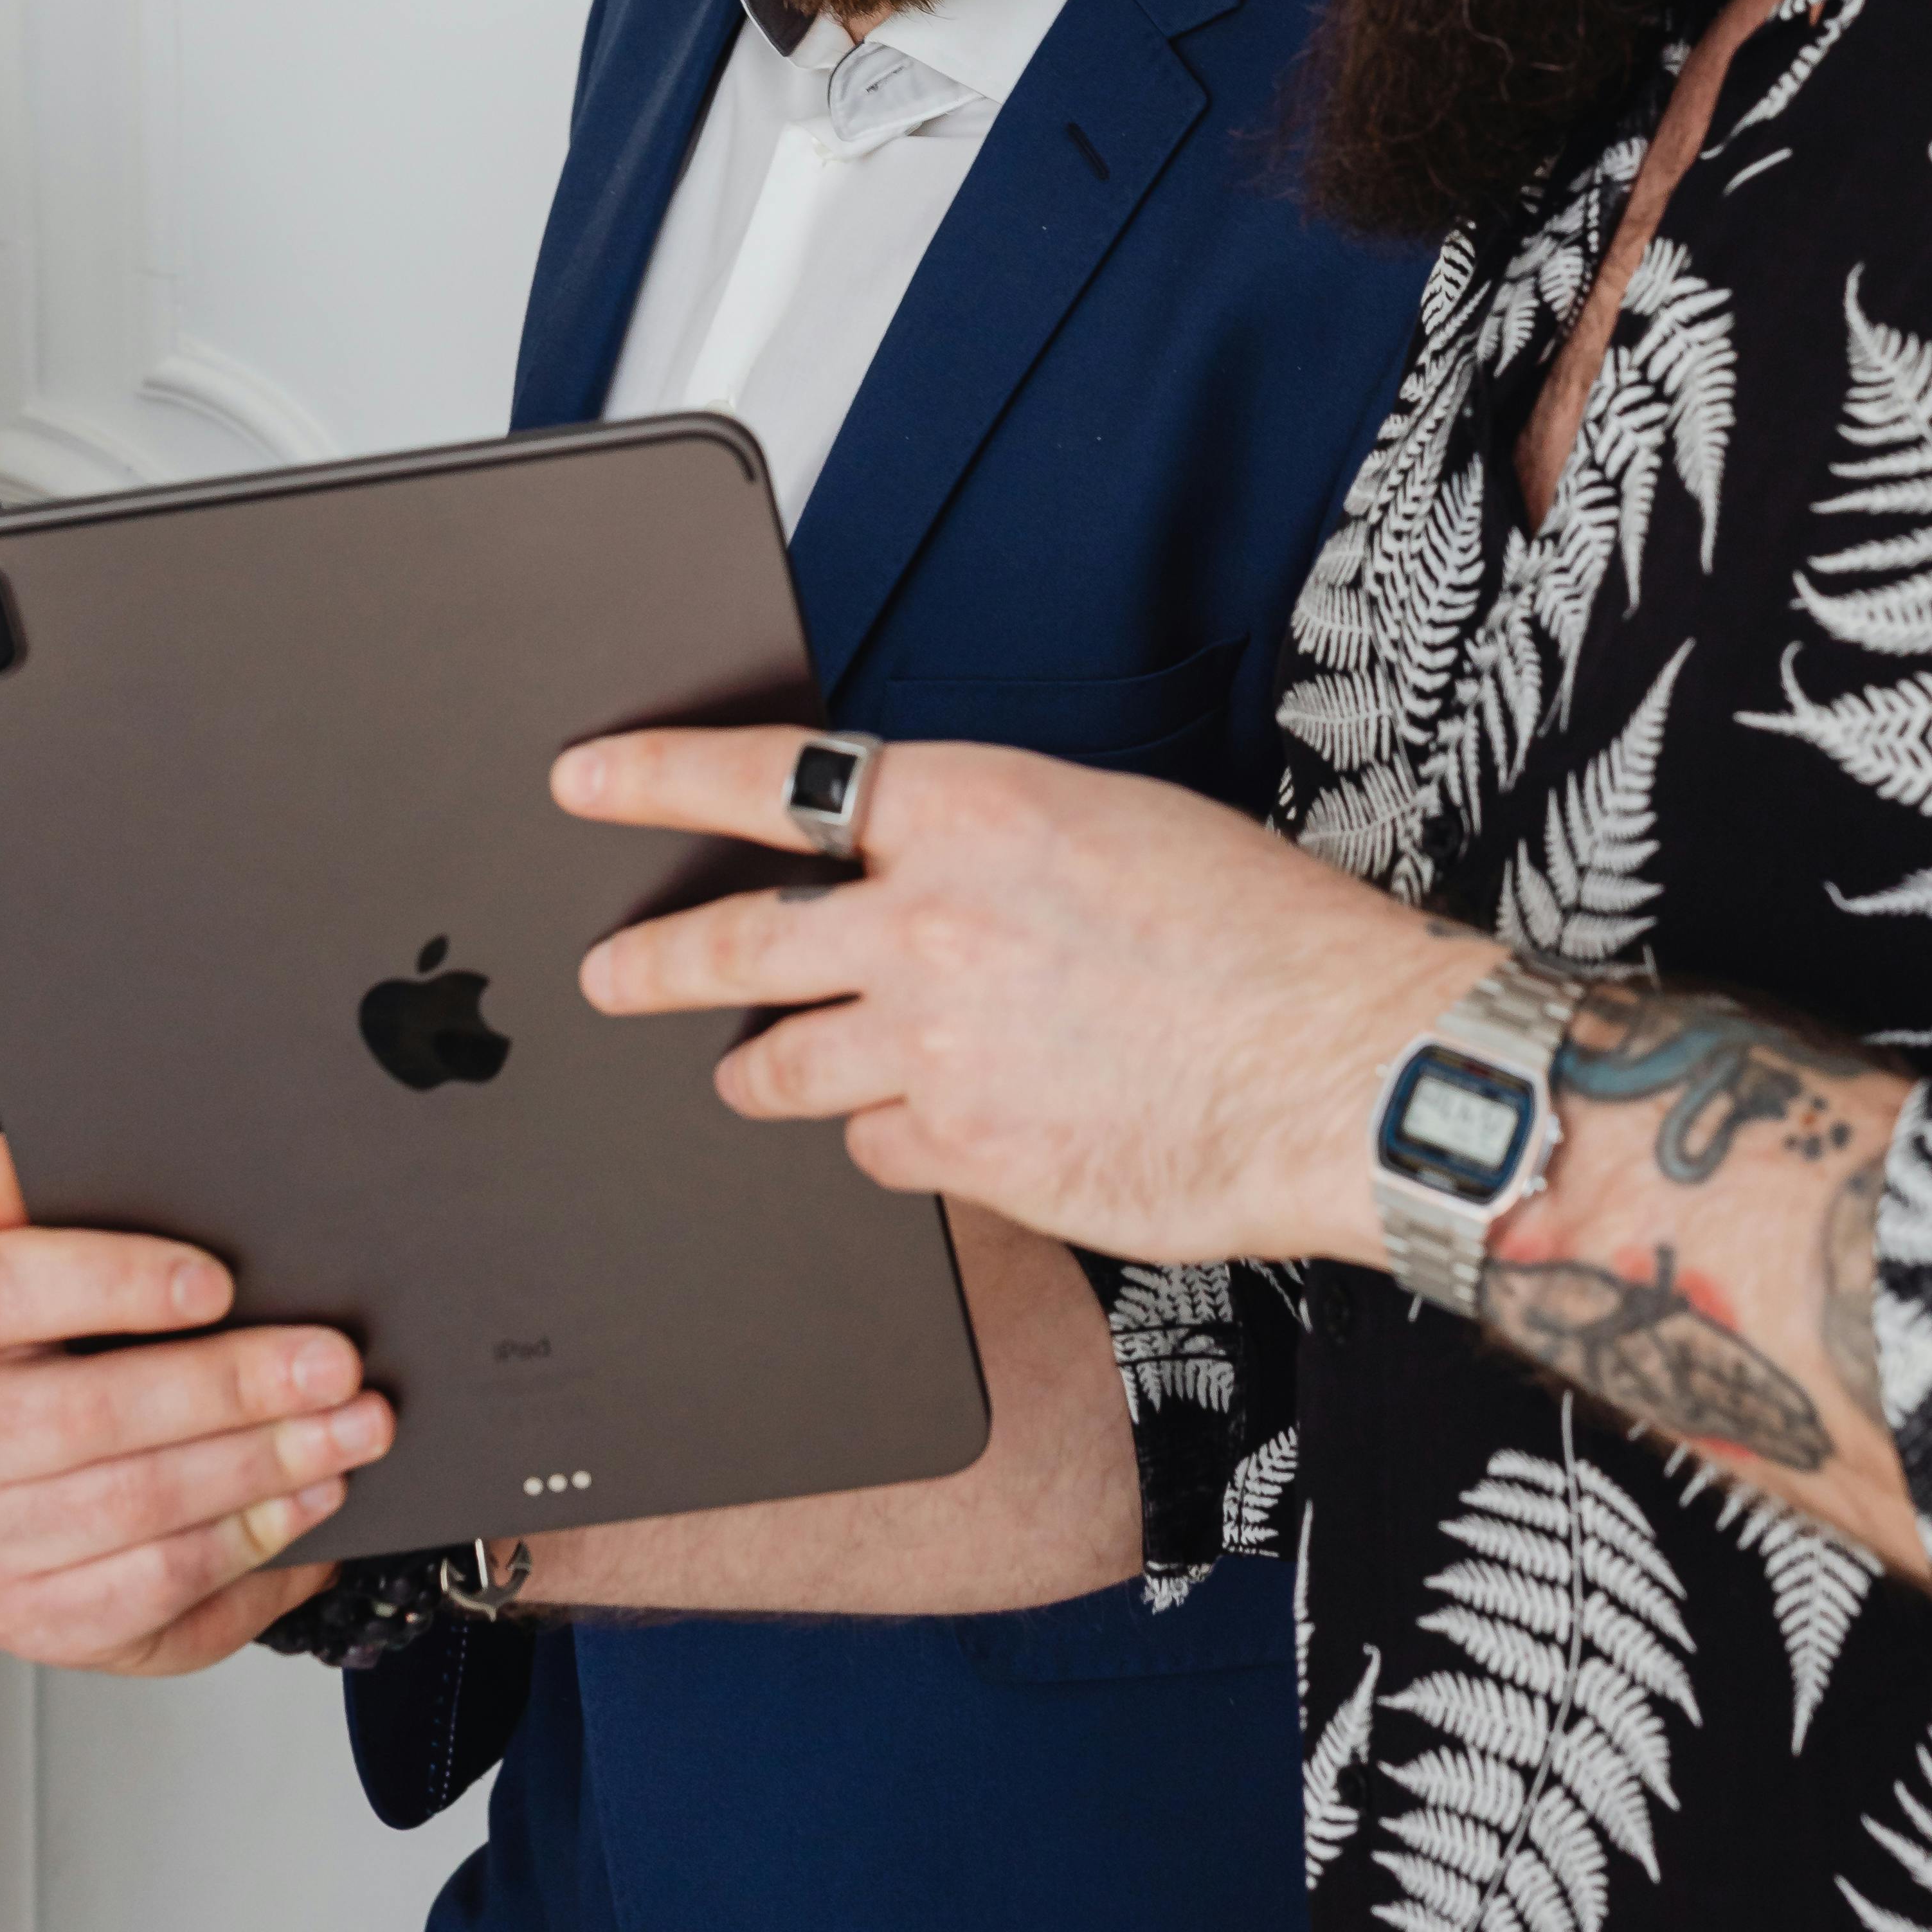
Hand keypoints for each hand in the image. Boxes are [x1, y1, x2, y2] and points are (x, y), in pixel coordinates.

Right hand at [0, 1133, 394, 1673]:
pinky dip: (246, 1544)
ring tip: (352, 1433)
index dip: (112, 1281)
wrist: (45, 1488)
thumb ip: (40, 1207)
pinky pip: (154, 1586)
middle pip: (88, 1413)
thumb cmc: (71, 1352)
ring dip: (262, 1468)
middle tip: (338, 1366)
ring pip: (134, 1506)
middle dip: (234, 1387)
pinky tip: (309, 1504)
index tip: (219, 1280)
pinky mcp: (31, 1615)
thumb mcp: (63, 1266)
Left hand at [556, 726, 1486, 1263]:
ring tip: (750, 1074)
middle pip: (733, 944)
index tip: (585, 781)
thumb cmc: (1266, 939)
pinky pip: (868, 1150)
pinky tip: (940, 1128)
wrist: (1346, 1068)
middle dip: (647, 966)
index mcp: (974, 811)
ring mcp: (932, 1046)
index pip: (771, 779)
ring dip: (759, 1070)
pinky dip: (886, 1140)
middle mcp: (930, 921)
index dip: (659, 777)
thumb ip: (992, 849)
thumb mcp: (1118, 829)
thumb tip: (917, 874)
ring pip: (780, 1065)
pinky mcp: (959, 1154)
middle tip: (605, 977)